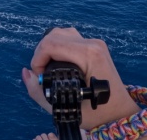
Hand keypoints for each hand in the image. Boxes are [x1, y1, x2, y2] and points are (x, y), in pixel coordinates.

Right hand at [22, 27, 138, 129]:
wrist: (120, 113)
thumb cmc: (97, 114)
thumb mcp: (63, 107)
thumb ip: (38, 91)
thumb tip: (26, 72)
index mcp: (88, 55)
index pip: (51, 44)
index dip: (37, 59)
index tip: (38, 76)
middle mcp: (93, 44)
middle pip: (54, 34)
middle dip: (41, 52)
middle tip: (40, 72)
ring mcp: (96, 43)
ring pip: (62, 33)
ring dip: (50, 47)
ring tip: (47, 67)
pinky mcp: (96, 46)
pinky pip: (71, 38)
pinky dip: (59, 46)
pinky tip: (58, 63)